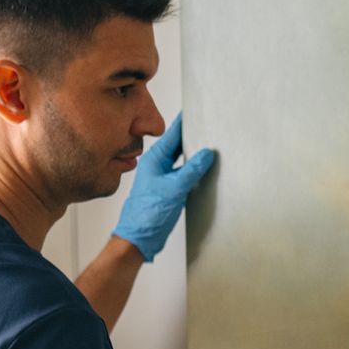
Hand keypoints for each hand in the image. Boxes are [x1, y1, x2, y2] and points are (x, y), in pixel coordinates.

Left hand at [112, 111, 215, 261]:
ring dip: (193, 153)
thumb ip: (192, 169)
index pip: (172, 135)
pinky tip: (203, 169)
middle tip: (207, 125)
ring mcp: (162, 178)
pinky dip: (193, 169)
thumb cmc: (149, 214)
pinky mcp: (167, 190)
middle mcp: (157, 166)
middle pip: (177, 145)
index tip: (195, 111)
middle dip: (191, 136)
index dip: (184, 122)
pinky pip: (183, 173)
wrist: (140, 237)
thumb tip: (207, 153)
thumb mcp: (175, 188)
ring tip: (208, 144)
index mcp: (154, 160)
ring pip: (181, 160)